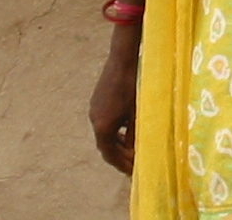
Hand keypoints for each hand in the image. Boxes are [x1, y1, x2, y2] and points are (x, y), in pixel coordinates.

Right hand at [89, 26, 140, 173]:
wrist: (122, 59)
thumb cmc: (132, 86)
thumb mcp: (137, 113)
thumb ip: (134, 135)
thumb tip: (136, 152)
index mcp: (103, 126)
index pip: (110, 154)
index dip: (121, 164)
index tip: (133, 172)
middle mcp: (94, 120)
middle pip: (106, 145)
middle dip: (120, 156)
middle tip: (134, 163)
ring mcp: (94, 109)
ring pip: (105, 134)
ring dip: (118, 143)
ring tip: (132, 149)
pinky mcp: (97, 101)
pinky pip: (105, 122)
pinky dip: (115, 131)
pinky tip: (128, 130)